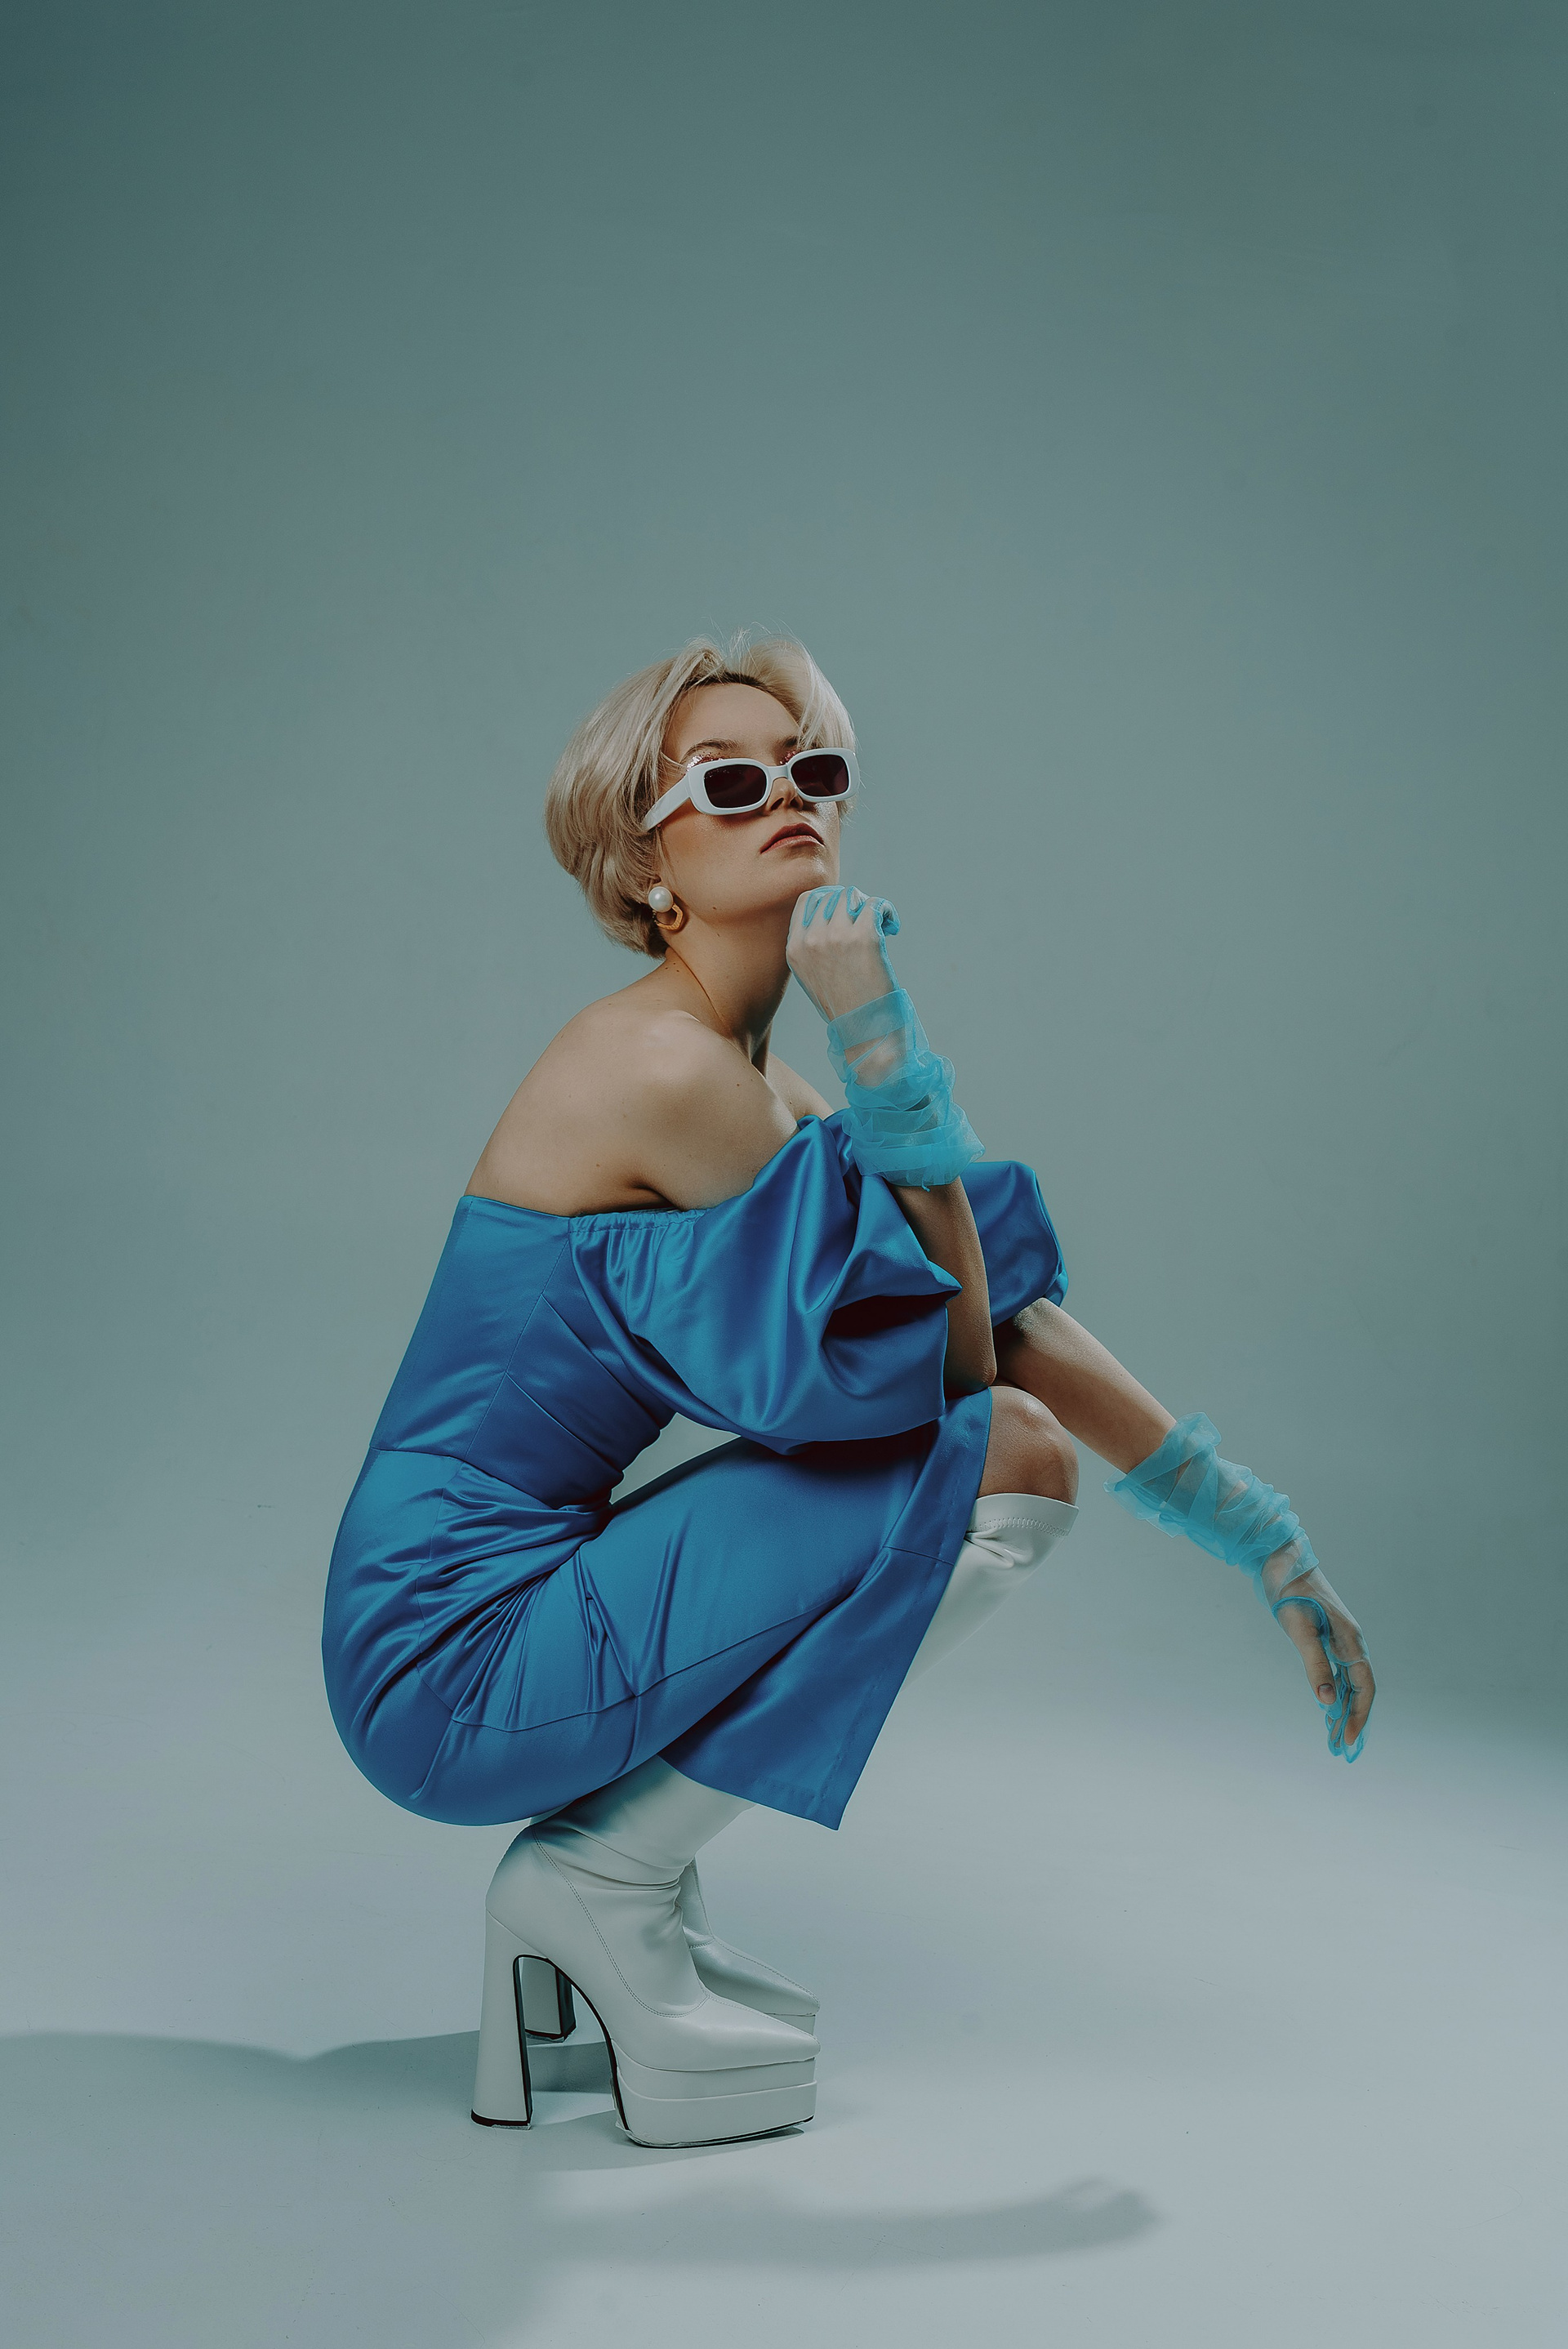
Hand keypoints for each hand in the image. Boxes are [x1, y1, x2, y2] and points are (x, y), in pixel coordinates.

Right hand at [786, 886, 901, 1024]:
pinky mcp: (863, 937)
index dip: (830, 900)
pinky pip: (876, 904)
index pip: (807, 901)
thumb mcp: (813, 977)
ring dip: (869, 906)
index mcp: (795, 949)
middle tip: (869, 922)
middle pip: (832, 896)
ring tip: (882, 926)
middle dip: (853, 904)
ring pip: (853, 895)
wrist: (865, 1031)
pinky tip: (893, 927)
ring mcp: (836, 936)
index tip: (848, 912)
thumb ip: (814, 947)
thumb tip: (833, 916)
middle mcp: (811, 940)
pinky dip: (887, 911)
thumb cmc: (845, 1008)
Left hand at [1261, 1546, 1374, 1759]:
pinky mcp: (1326, 1635)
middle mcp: (1350, 1640)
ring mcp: (1340, 1638)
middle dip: (1352, 1718)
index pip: (1364, 1686)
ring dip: (1343, 1707)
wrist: (1280, 1559)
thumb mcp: (1300, 1629)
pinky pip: (1337, 1670)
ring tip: (1332, 1734)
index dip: (1359, 1714)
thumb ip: (1315, 1664)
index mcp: (1350, 1640)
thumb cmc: (1290, 1591)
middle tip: (1338, 1746)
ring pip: (1348, 1680)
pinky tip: (1326, 1703)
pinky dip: (1335, 1690)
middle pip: (1359, 1688)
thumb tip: (1327, 1701)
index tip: (1347, 1739)